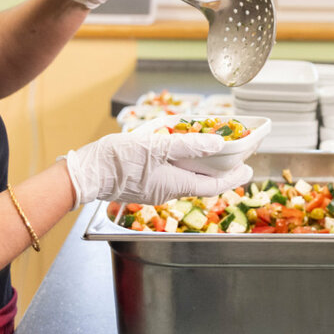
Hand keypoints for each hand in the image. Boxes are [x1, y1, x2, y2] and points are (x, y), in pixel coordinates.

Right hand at [61, 131, 253, 205]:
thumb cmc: (118, 160)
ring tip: (214, 150)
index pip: (213, 185)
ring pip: (186, 177)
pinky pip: (171, 174)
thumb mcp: (156, 146)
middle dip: (221, 169)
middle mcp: (167, 190)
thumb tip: (218, 143)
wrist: (85, 173)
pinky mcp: (143, 182)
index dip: (233, 177)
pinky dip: (183, 163)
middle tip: (236, 155)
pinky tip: (181, 151)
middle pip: (202, 181)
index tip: (249, 169)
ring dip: (202, 166)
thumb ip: (188, 144)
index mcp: (174, 184)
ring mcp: (154, 188)